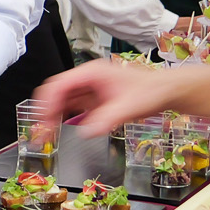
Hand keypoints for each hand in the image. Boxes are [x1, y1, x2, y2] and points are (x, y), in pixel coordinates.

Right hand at [31, 59, 184, 141]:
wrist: (166, 92)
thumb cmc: (151, 91)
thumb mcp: (128, 107)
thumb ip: (106, 119)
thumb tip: (85, 131)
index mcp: (91, 73)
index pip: (59, 84)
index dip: (47, 103)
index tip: (43, 121)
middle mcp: (87, 80)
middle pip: (56, 94)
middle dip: (46, 113)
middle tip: (42, 134)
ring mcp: (90, 90)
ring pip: (62, 102)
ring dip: (53, 118)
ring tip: (48, 136)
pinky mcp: (94, 101)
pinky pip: (73, 110)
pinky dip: (65, 121)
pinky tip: (63, 132)